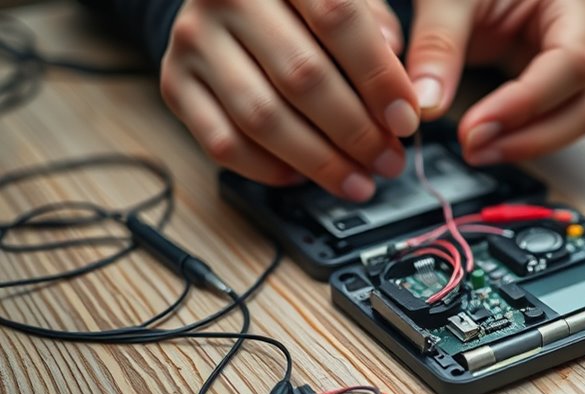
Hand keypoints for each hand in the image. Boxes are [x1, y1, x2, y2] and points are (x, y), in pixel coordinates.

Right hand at [160, 0, 418, 200]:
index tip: (407, 121)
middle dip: (356, 132)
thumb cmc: (304, 6)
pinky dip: (268, 169)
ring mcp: (194, 40)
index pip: (338, 20)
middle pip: (302, 76)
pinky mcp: (174, 83)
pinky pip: (222, 143)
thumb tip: (407, 99)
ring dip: (319, 162)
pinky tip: (304, 177)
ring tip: (358, 182)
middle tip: (389, 161)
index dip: (379, 78)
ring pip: (262, 118)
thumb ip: (379, 35)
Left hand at [405, 0, 584, 164]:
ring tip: (476, 149)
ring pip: (575, 120)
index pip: (573, 63)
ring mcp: (580, 59)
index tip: (477, 127)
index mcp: (578, 0)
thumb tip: (427, 102)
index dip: (527, 103)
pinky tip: (487, 141)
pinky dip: (523, 136)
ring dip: (527, 145)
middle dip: (530, 138)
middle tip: (473, 148)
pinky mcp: (559, 78)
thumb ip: (438, 43)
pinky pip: (555, 119)